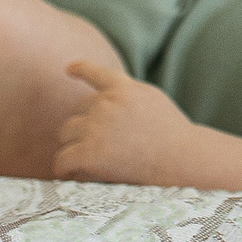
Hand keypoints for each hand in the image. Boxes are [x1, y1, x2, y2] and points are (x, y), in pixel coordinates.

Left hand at [53, 61, 202, 185]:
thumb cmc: (171, 133)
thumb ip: (128, 93)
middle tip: (103, 146)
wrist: (180, 158)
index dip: (81, 69)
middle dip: (85, 127)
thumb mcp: (152, 99)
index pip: (96, 73)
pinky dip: (64, 168)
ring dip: (74, 145)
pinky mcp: (88, 153)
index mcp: (123, 88)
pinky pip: (62, 159)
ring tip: (89, 159)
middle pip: (77, 111)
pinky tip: (70, 173)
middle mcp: (106, 104)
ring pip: (66, 133)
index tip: (70, 68)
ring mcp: (95, 128)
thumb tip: (102, 95)